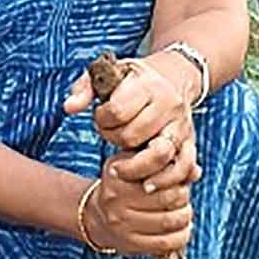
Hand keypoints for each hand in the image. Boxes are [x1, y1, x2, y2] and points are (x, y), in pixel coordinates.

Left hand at [66, 52, 198, 190]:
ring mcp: (181, 125)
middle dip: (114, 140)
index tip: (101, 117)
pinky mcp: (190, 143)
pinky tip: (146, 185)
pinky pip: (183, 168)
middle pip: (134, 135)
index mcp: (147, 85)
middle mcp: (168, 105)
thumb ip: (84, 89)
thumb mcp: (107, 73)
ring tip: (120, 171)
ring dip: (136, 168)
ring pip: (161, 155)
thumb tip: (69, 109)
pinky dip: (165, 180)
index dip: (102, 119)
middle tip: (110, 137)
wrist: (174, 77)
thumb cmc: (133, 79)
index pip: (118, 110)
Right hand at [82, 154, 194, 256]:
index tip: (177, 179)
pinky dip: (181, 236)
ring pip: (169, 221)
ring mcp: (122, 224)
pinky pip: (166, 243)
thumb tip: (195, 171)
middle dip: (183, 197)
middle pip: (167, 198)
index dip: (176, 176)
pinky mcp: (130, 245)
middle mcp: (116, 199)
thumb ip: (165, 165)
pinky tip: (182, 229)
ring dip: (185, 216)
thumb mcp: (137, 166)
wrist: (98, 216)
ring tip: (184, 212)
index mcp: (117, 174)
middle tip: (183, 196)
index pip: (159, 173)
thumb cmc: (125, 186)